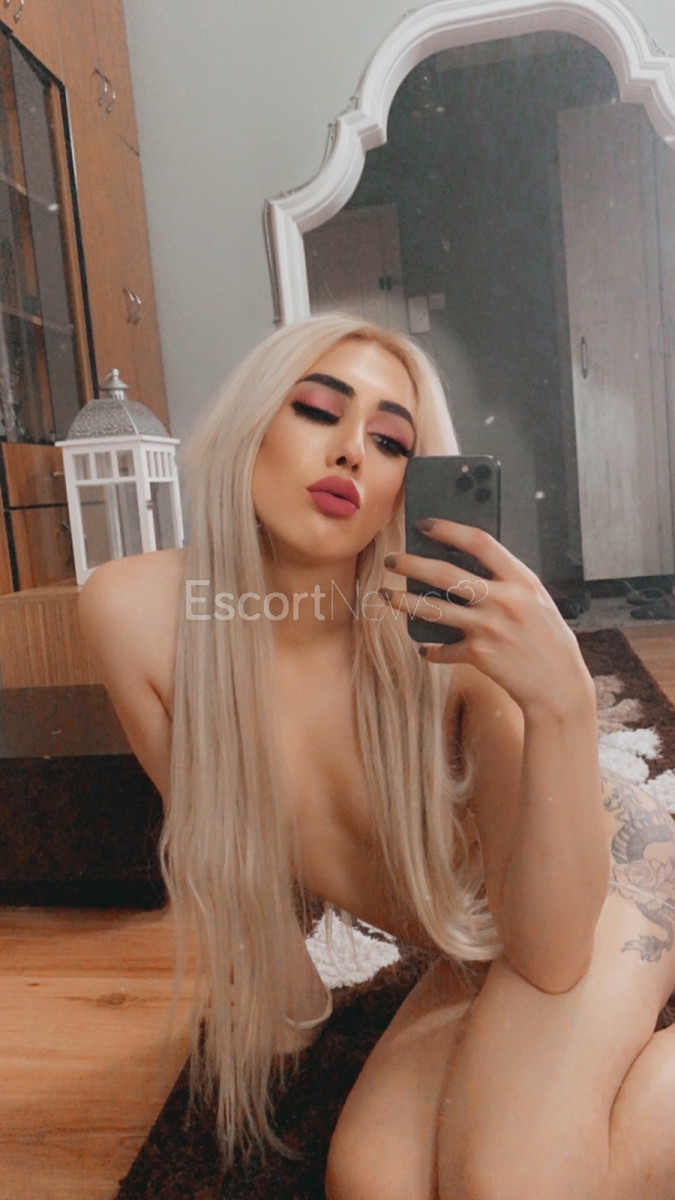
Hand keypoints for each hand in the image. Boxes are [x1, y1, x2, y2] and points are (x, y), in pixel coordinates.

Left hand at [381, 519, 594, 720]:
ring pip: (433, 609)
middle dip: (412, 564)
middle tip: (392, 560)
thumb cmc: (549, 640)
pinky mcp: (478, 654)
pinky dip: (431, 650)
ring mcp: (488, 627)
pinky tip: (424, 649)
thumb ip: (508, 583)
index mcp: (521, 580)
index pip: (480, 542)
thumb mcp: (537, 600)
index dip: (449, 529)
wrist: (559, 685)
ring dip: (404, 601)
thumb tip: (470, 567)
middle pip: (445, 574)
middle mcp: (503, 600)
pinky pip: (443, 650)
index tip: (425, 525)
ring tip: (385, 595)